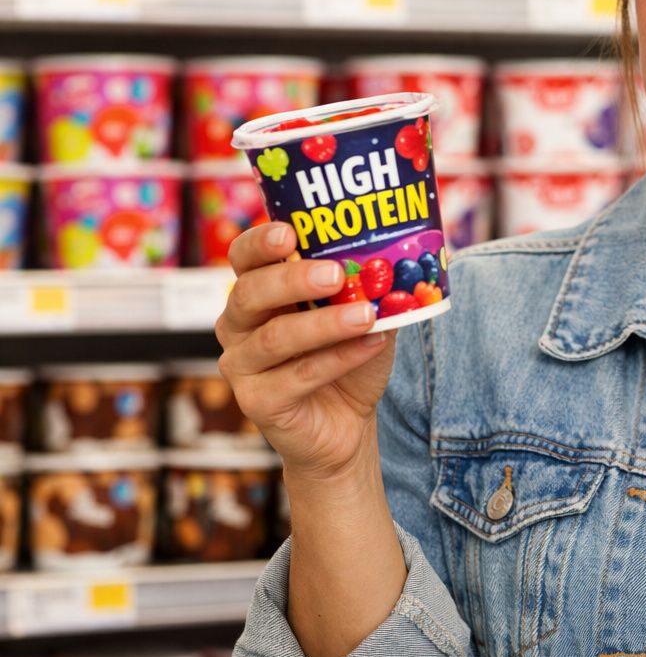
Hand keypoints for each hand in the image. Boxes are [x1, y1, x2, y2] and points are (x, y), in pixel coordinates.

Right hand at [215, 223, 396, 483]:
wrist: (345, 424)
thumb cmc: (346, 357)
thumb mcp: (360, 314)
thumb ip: (367, 287)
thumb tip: (397, 257)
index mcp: (256, 293)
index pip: (244, 258)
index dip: (260, 243)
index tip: (289, 233)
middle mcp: (237, 325)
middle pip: (249, 293)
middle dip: (293, 279)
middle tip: (336, 274)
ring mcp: (242, 366)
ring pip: (276, 338)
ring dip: (325, 324)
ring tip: (367, 315)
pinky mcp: (257, 402)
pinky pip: (297, 377)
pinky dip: (339, 359)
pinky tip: (373, 345)